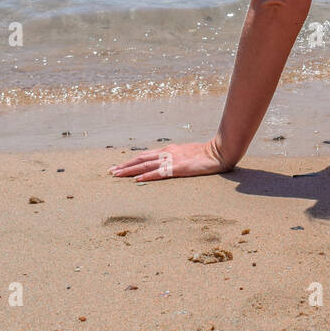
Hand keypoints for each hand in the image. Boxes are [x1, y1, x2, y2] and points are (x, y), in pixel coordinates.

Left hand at [109, 141, 229, 181]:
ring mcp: (172, 160)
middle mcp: (167, 153)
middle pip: (140, 159)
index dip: (130, 161)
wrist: (220, 151)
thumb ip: (177, 157)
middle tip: (110, 171)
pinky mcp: (178, 168)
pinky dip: (147, 176)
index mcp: (169, 150)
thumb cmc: (206, 154)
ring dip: (129, 170)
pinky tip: (137, 180)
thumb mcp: (187, 153)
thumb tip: (169, 163)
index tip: (118, 166)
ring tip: (116, 175)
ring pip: (145, 165)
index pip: (145, 156)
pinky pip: (159, 173)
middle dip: (124, 166)